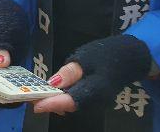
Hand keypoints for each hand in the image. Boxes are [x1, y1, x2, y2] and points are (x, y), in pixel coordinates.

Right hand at [0, 0, 29, 107]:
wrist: (7, 16)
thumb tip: (1, 64)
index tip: (3, 97)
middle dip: (2, 97)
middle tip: (19, 97)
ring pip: (0, 92)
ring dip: (12, 95)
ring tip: (27, 95)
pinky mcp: (6, 74)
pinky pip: (10, 86)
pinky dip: (18, 89)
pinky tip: (29, 89)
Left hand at [33, 34, 151, 114]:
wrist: (131, 57)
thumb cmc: (108, 54)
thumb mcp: (86, 57)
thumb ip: (70, 72)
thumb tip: (53, 83)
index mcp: (96, 89)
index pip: (72, 100)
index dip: (53, 103)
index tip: (36, 106)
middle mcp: (96, 100)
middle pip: (69, 105)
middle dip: (49, 103)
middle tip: (29, 97)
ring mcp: (96, 101)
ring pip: (72, 104)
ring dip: (54, 101)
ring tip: (36, 94)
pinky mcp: (93, 98)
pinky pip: (76, 100)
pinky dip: (62, 98)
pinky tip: (51, 91)